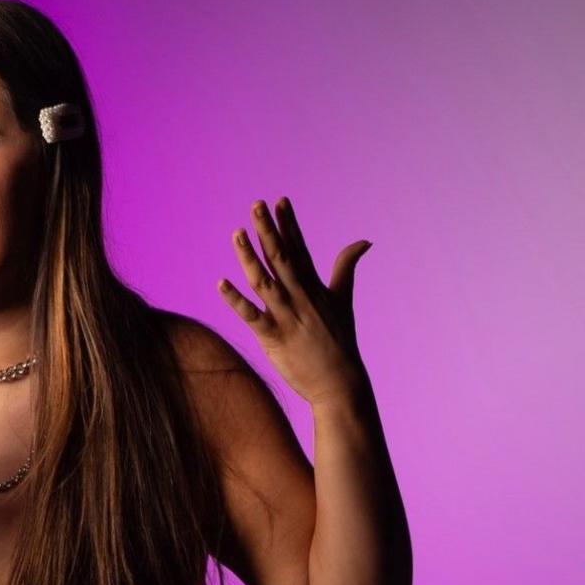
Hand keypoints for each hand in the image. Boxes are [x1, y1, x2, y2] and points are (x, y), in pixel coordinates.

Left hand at [216, 197, 372, 405]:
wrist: (341, 383)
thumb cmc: (340, 342)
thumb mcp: (343, 300)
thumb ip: (346, 268)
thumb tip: (364, 242)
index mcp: (314, 287)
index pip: (299, 249)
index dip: (289, 225)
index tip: (280, 200)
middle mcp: (301, 298)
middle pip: (281, 258)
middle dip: (268, 230)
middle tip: (255, 205)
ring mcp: (287, 317)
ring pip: (265, 282)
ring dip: (250, 258)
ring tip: (237, 233)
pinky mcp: (274, 338)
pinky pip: (251, 316)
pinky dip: (236, 301)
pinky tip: (221, 283)